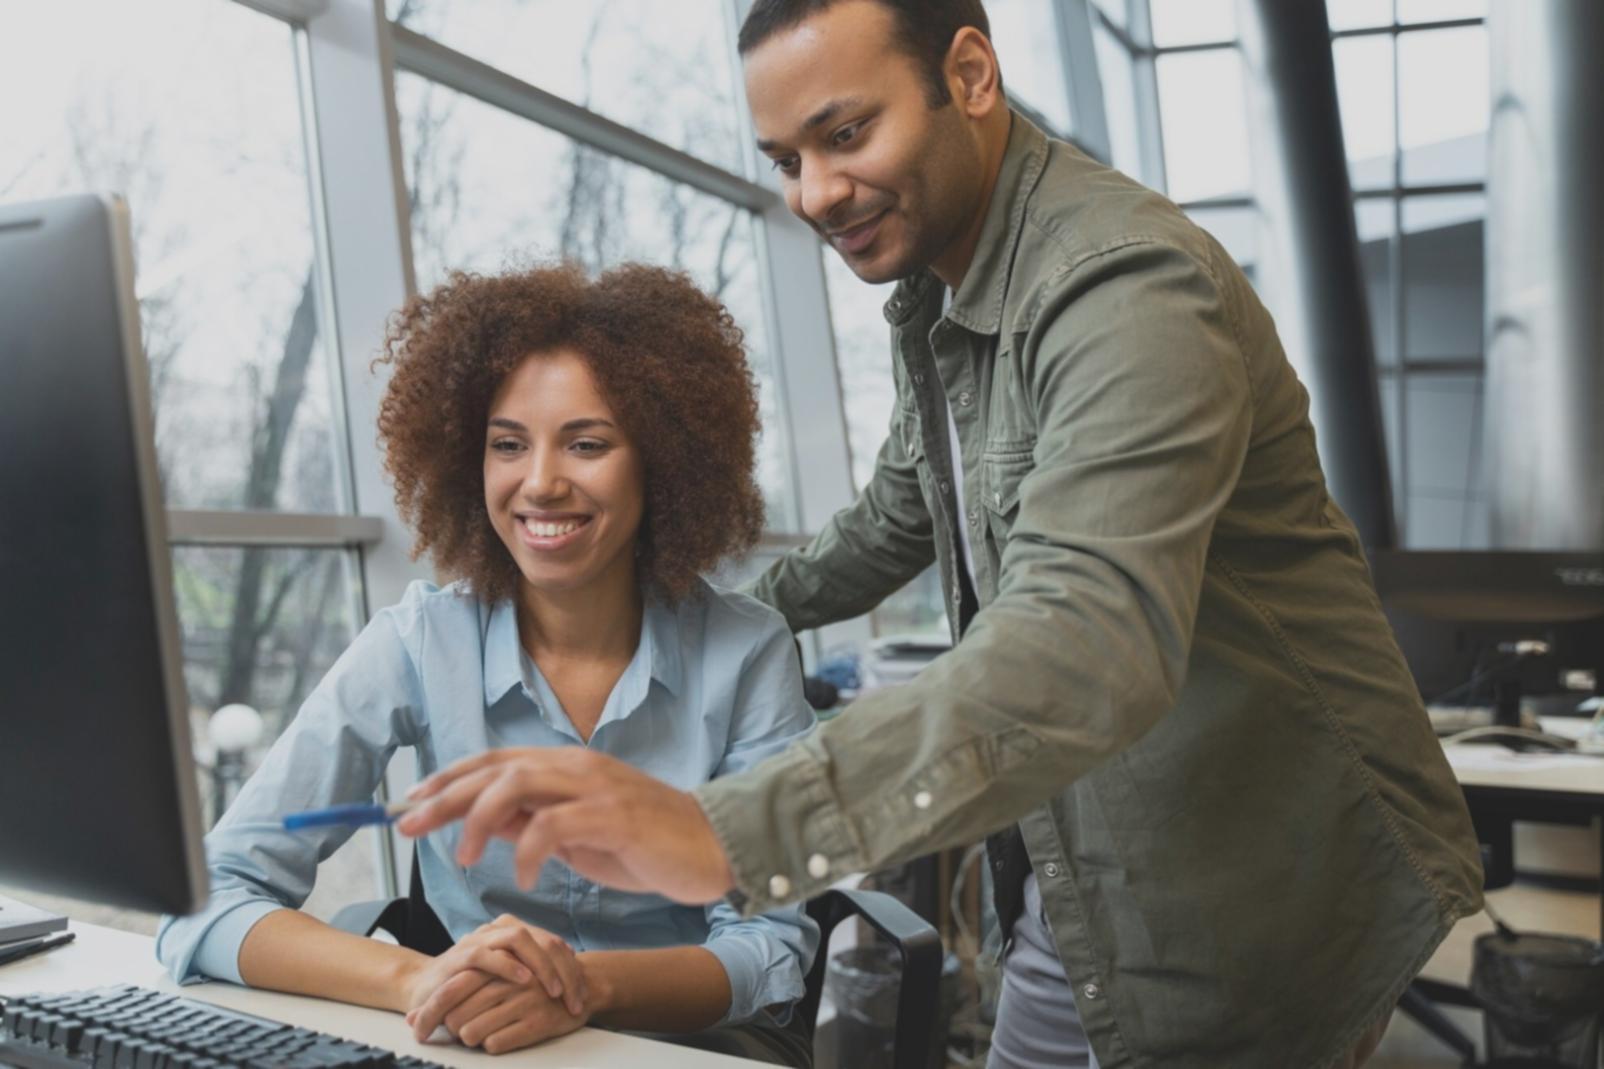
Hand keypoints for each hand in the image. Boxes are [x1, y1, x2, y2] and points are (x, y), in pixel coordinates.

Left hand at [396, 748, 736, 903]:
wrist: (711, 847)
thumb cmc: (647, 843)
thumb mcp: (580, 835)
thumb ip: (537, 822)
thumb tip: (487, 823)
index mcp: (568, 766)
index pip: (495, 761)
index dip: (450, 777)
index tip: (413, 800)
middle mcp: (577, 767)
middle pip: (496, 769)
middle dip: (445, 796)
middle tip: (408, 824)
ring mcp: (596, 787)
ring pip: (518, 783)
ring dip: (478, 818)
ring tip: (461, 854)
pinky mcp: (613, 816)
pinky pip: (553, 826)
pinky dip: (526, 851)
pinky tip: (521, 876)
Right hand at [401, 915, 585, 1038]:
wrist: (426, 989)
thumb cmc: (474, 985)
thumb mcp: (508, 976)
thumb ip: (534, 968)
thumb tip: (574, 969)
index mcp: (514, 932)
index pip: (552, 942)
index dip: (572, 968)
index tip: (582, 995)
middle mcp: (499, 929)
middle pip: (542, 938)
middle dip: (564, 969)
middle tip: (575, 999)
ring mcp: (479, 939)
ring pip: (519, 938)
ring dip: (541, 964)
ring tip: (554, 990)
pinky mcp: (460, 955)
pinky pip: (487, 955)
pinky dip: (507, 966)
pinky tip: (524, 980)